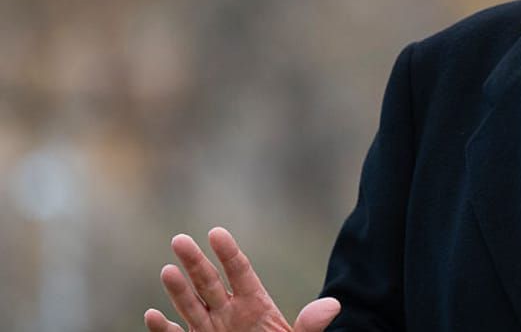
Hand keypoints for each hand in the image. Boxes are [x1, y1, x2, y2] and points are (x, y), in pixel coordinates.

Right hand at [144, 226, 340, 331]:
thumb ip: (309, 325)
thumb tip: (334, 305)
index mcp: (255, 305)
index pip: (240, 272)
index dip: (229, 253)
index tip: (216, 232)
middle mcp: (229, 313)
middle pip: (210, 282)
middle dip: (195, 262)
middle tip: (179, 239)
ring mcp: (212, 330)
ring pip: (191, 306)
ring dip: (178, 290)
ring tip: (167, 269)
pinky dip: (163, 328)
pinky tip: (152, 314)